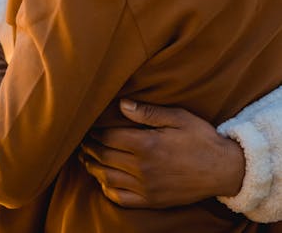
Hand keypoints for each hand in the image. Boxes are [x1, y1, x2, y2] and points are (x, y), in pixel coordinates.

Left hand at [80, 99, 245, 207]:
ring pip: (108, 178)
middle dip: (89, 148)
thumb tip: (121, 104)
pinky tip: (103, 180)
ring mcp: (147, 188)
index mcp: (147, 144)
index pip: (108, 138)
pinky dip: (107, 189)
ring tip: (86, 158)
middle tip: (81, 140)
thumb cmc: (201, 138)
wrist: (224, 169)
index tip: (87, 126)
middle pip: (105, 157)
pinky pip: (122, 199)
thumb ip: (147, 112)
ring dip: (93, 167)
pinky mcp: (152, 201)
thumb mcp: (177, 117)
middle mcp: (143, 169)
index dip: (94, 132)